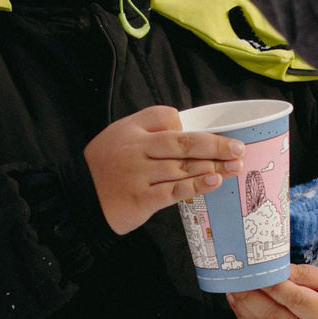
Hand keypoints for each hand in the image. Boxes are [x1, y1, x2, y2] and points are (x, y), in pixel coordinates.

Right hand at [83, 105, 246, 234]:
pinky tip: (213, 181)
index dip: (189, 126)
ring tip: (234, 166)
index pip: (167, 118)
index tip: (210, 135)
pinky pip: (175, 190)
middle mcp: (137, 150)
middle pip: (183, 143)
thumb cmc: (103, 167)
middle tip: (238, 148)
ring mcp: (140, 175)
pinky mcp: (142, 199)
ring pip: (183, 167)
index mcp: (132, 130)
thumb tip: (184, 129)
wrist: (79, 199)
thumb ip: (147, 130)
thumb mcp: (118, 136)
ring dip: (213, 166)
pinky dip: (196, 185)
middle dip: (215, 145)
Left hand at [230, 263, 317, 318]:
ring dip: (243, 308)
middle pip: (273, 315)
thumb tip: (280, 268)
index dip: (273, 285)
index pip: (295, 299)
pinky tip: (240, 307)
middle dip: (250, 295)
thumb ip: (308, 275)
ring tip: (234, 290)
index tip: (256, 270)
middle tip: (237, 278)